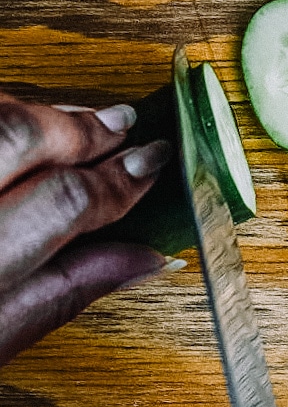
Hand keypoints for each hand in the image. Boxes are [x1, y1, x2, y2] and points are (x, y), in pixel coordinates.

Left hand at [0, 92, 173, 366]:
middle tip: (125, 125)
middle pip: (19, 136)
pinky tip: (21, 125)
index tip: (153, 163)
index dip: (118, 177)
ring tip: (76, 121)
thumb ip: (66, 293)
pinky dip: (3, 115)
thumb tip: (147, 259)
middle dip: (80, 127)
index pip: (64, 201)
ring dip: (38, 113)